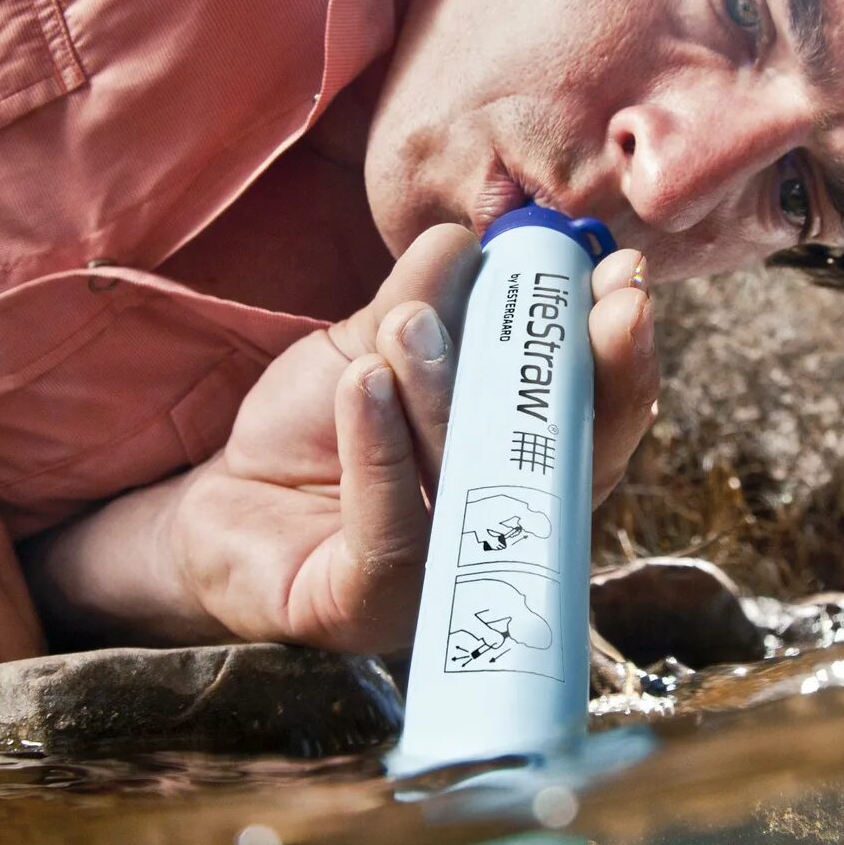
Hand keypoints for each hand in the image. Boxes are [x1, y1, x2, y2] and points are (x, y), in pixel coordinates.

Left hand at [167, 225, 659, 651]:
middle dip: (587, 378)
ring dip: (443, 393)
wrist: (218, 505)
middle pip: (571, 467)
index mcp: (520, 467)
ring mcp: (442, 580)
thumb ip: (421, 298)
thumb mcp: (368, 347)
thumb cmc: (311, 433)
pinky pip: (392, 528)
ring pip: (469, 486)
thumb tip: (470, 237)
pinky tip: (363, 383)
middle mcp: (501, 534)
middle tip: (593, 300)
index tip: (626, 281)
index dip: (621, 355)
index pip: (593, 417)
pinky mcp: (370, 606)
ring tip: (408, 321)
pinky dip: (381, 448)